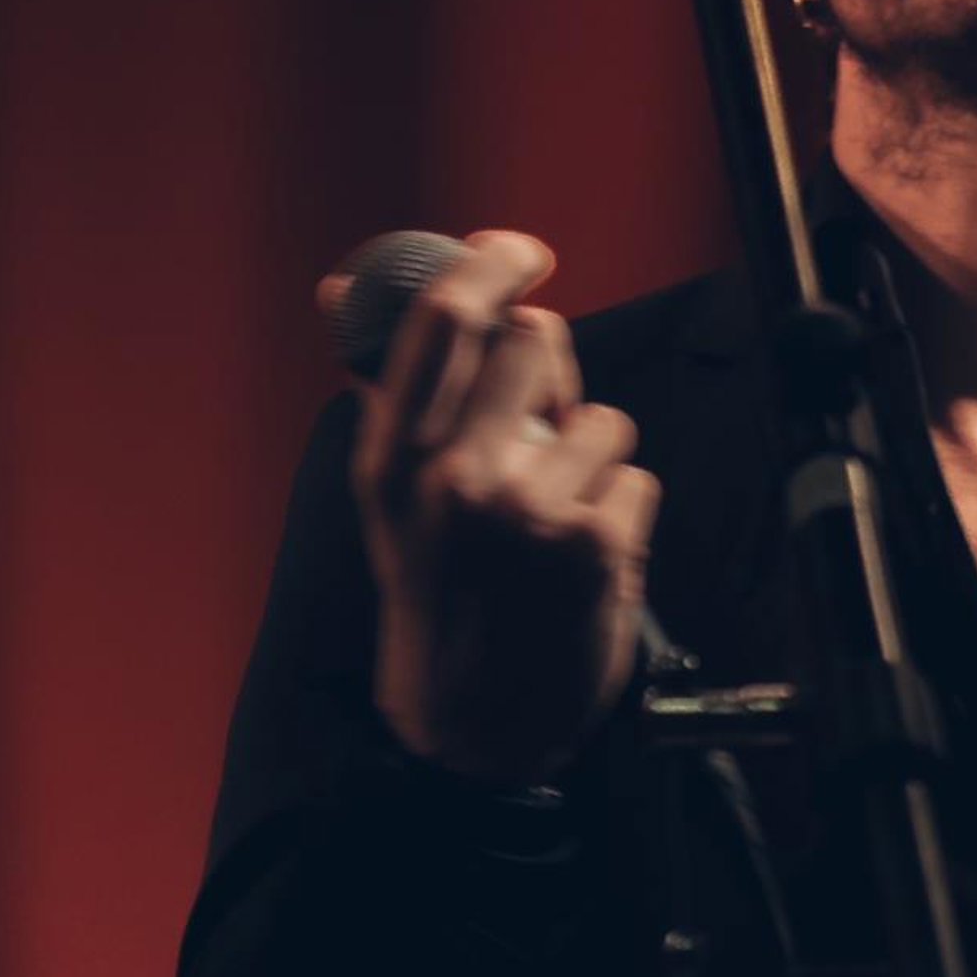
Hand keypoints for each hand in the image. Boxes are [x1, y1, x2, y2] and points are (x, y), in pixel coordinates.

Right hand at [336, 230, 660, 785]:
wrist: (477, 726)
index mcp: (395, 460)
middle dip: (551, 375)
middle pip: (536, 340)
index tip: (518, 251)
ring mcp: (527, 508)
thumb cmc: (443, 590)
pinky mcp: (593, 541)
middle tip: (540, 432)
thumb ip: (386, 389)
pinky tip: (585, 558)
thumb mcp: (391, 498)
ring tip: (554, 519)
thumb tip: (340, 285)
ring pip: (600, 414)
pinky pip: (635, 475)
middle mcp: (455, 477)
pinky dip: (620, 512)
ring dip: (591, 459)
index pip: (442, 319)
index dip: (489, 265)